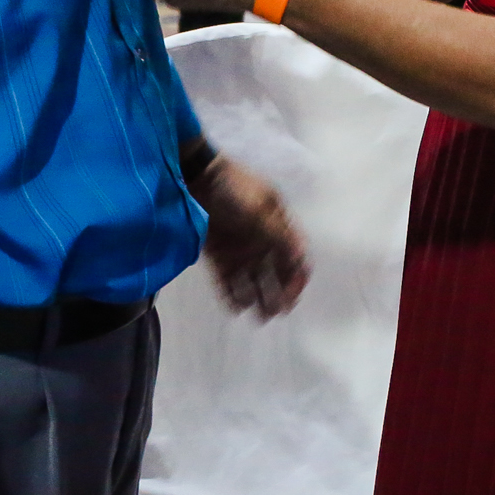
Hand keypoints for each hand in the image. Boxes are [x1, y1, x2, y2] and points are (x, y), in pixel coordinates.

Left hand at [189, 151, 309, 317]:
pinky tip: (236, 308)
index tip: (293, 296)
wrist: (194, 178)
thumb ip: (279, 235)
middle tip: (276, 312)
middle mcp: (262, 241)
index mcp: (277, 225)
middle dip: (280, 294)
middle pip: (277, 274)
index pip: (296, 257)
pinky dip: (233, 295)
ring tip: (259, 316)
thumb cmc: (233, 189)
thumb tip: (300, 257)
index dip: (298, 278)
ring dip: (259, 299)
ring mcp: (240, 250)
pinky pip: (229, 281)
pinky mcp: (219, 257)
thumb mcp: (260, 210)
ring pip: (254, 281)